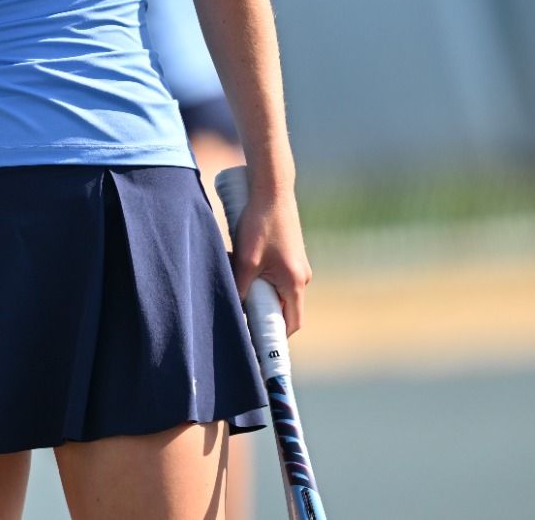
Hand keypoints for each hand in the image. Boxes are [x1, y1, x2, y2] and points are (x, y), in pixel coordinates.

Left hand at [231, 183, 312, 331]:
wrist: (271, 188)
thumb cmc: (260, 222)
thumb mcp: (246, 259)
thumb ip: (241, 286)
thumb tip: (234, 309)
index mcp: (295, 282)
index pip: (291, 323)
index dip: (275, 337)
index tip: (258, 346)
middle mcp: (301, 276)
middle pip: (282, 308)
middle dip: (260, 311)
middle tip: (239, 312)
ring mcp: (296, 265)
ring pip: (275, 290)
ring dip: (256, 290)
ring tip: (237, 277)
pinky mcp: (288, 255)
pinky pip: (274, 276)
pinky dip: (258, 276)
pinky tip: (239, 262)